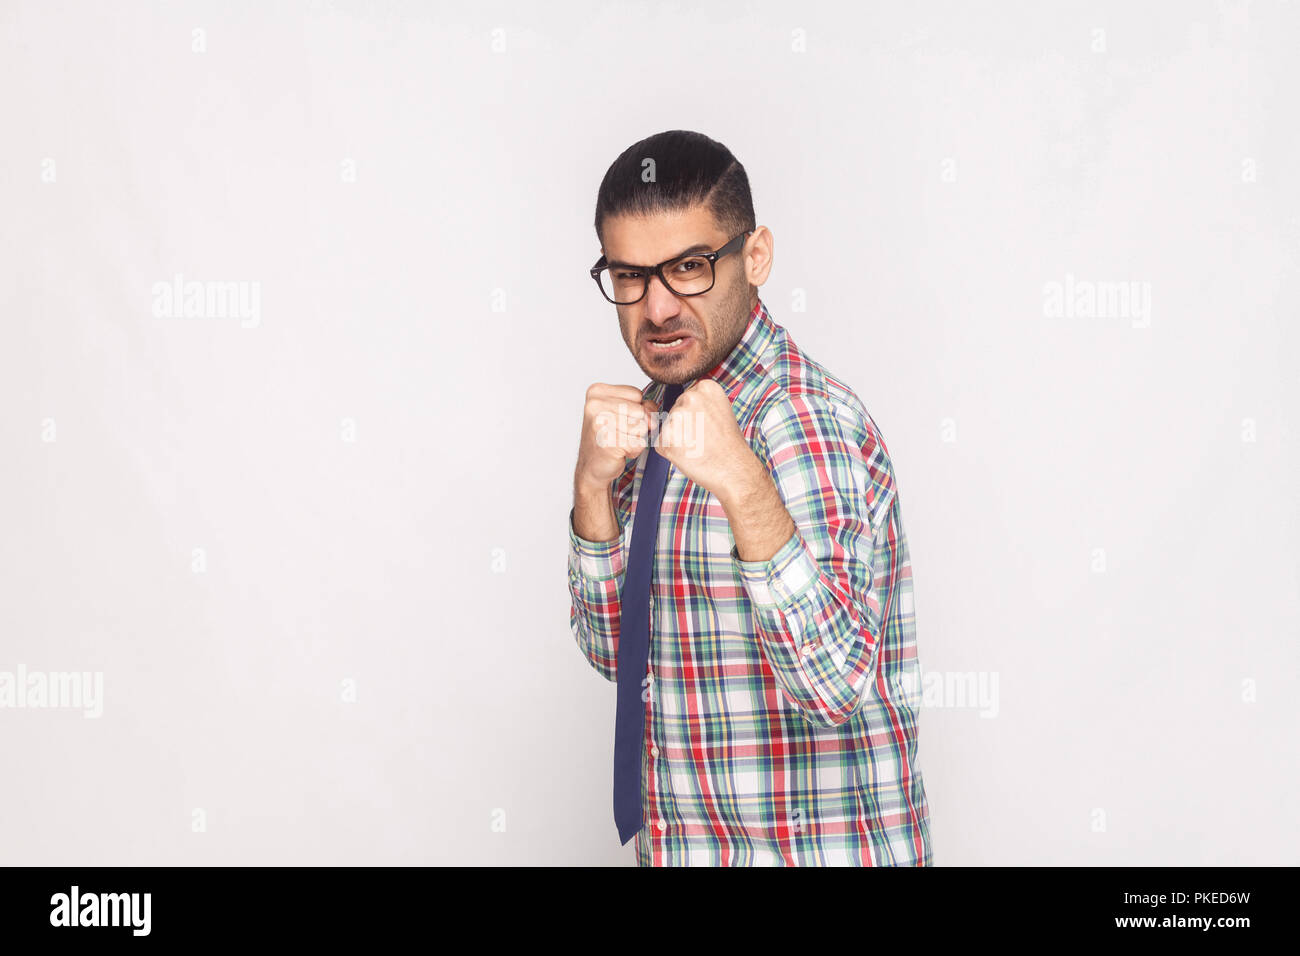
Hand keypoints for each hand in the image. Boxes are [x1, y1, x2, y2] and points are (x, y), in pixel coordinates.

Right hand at [574, 382, 661, 490]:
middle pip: (640, 410)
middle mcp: (595, 405)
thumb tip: (651, 419)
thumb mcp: (625, 412)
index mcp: (597, 391)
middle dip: (636, 425)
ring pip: (641, 427)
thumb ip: (643, 406)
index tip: (620, 420)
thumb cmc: (608, 437)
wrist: (592, 466)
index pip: (637, 394)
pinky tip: (619, 452)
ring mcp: (599, 423)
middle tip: (618, 433)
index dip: (637, 409)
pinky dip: (633, 450)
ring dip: (635, 439)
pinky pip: (638, 443)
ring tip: (618, 442)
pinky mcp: (607, 441)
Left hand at [654, 379, 757, 497]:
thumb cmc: (730, 445)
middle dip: (683, 427)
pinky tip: (689, 455)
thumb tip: (681, 406)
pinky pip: (661, 443)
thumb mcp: (721, 411)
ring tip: (698, 447)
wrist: (734, 469)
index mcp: (705, 387)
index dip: (695, 417)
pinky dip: (671, 452)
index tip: (708, 426)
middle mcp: (689, 397)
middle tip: (703, 439)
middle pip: (674, 411)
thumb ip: (701, 403)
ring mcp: (677, 416)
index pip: (686, 399)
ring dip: (677, 439)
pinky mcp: (667, 436)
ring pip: (667, 428)